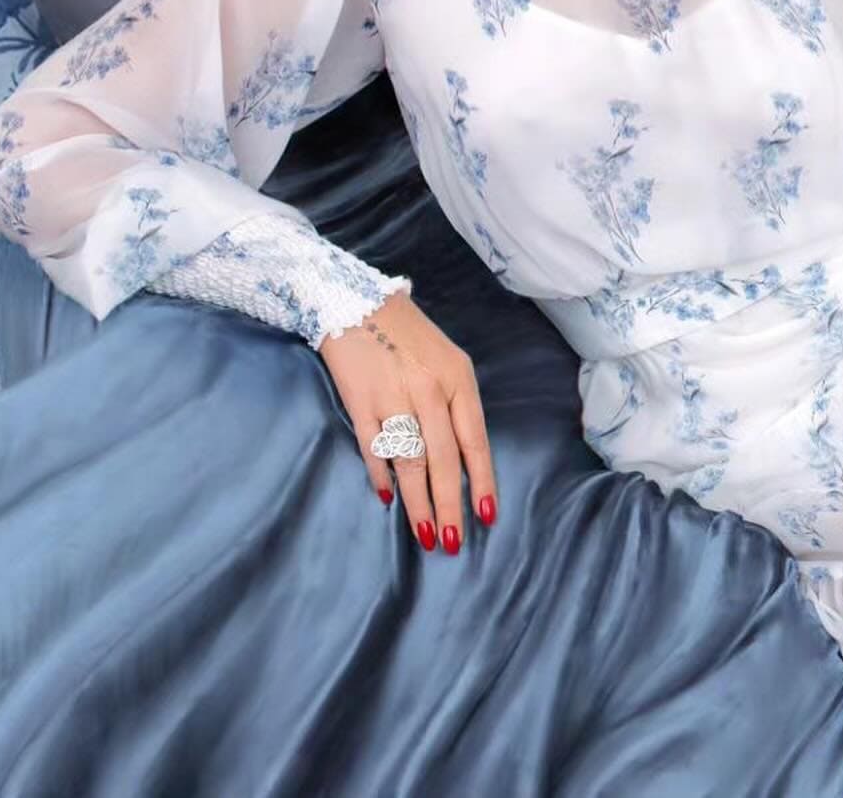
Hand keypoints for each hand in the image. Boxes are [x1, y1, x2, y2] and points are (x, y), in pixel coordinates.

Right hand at [319, 289, 496, 552]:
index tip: (486, 516)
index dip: (481, 482)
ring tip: (426, 533)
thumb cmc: (409, 335)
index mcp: (457, 378)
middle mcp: (429, 389)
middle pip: (443, 459)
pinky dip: (380, 476)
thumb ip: (456, 403)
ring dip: (418, 503)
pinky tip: (387, 496)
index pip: (475, 441)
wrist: (355, 301)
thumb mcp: (447, 360)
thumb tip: (463, 459)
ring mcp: (393, 396)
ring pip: (410, 462)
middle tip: (452, 542)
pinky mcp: (360, 402)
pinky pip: (374, 449)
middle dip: (450, 505)